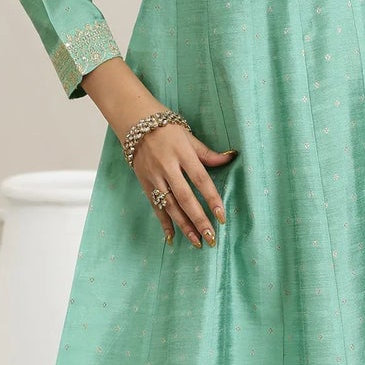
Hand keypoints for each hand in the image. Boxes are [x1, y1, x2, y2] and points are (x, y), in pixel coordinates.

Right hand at [131, 123, 237, 247]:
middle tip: (211, 237)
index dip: (212, 198)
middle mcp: (167, 167)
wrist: (134, 122)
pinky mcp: (144, 183)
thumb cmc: (166, 128)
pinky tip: (171, 237)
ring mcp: (154, 176)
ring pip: (170, 206)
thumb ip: (207, 153)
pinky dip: (163, 222)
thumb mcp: (189, 136)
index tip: (222, 216)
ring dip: (184, 225)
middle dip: (199, 219)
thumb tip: (230, 157)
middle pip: (185, 197)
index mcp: (182, 153)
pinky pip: (155, 206)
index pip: (200, 179)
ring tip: (197, 241)